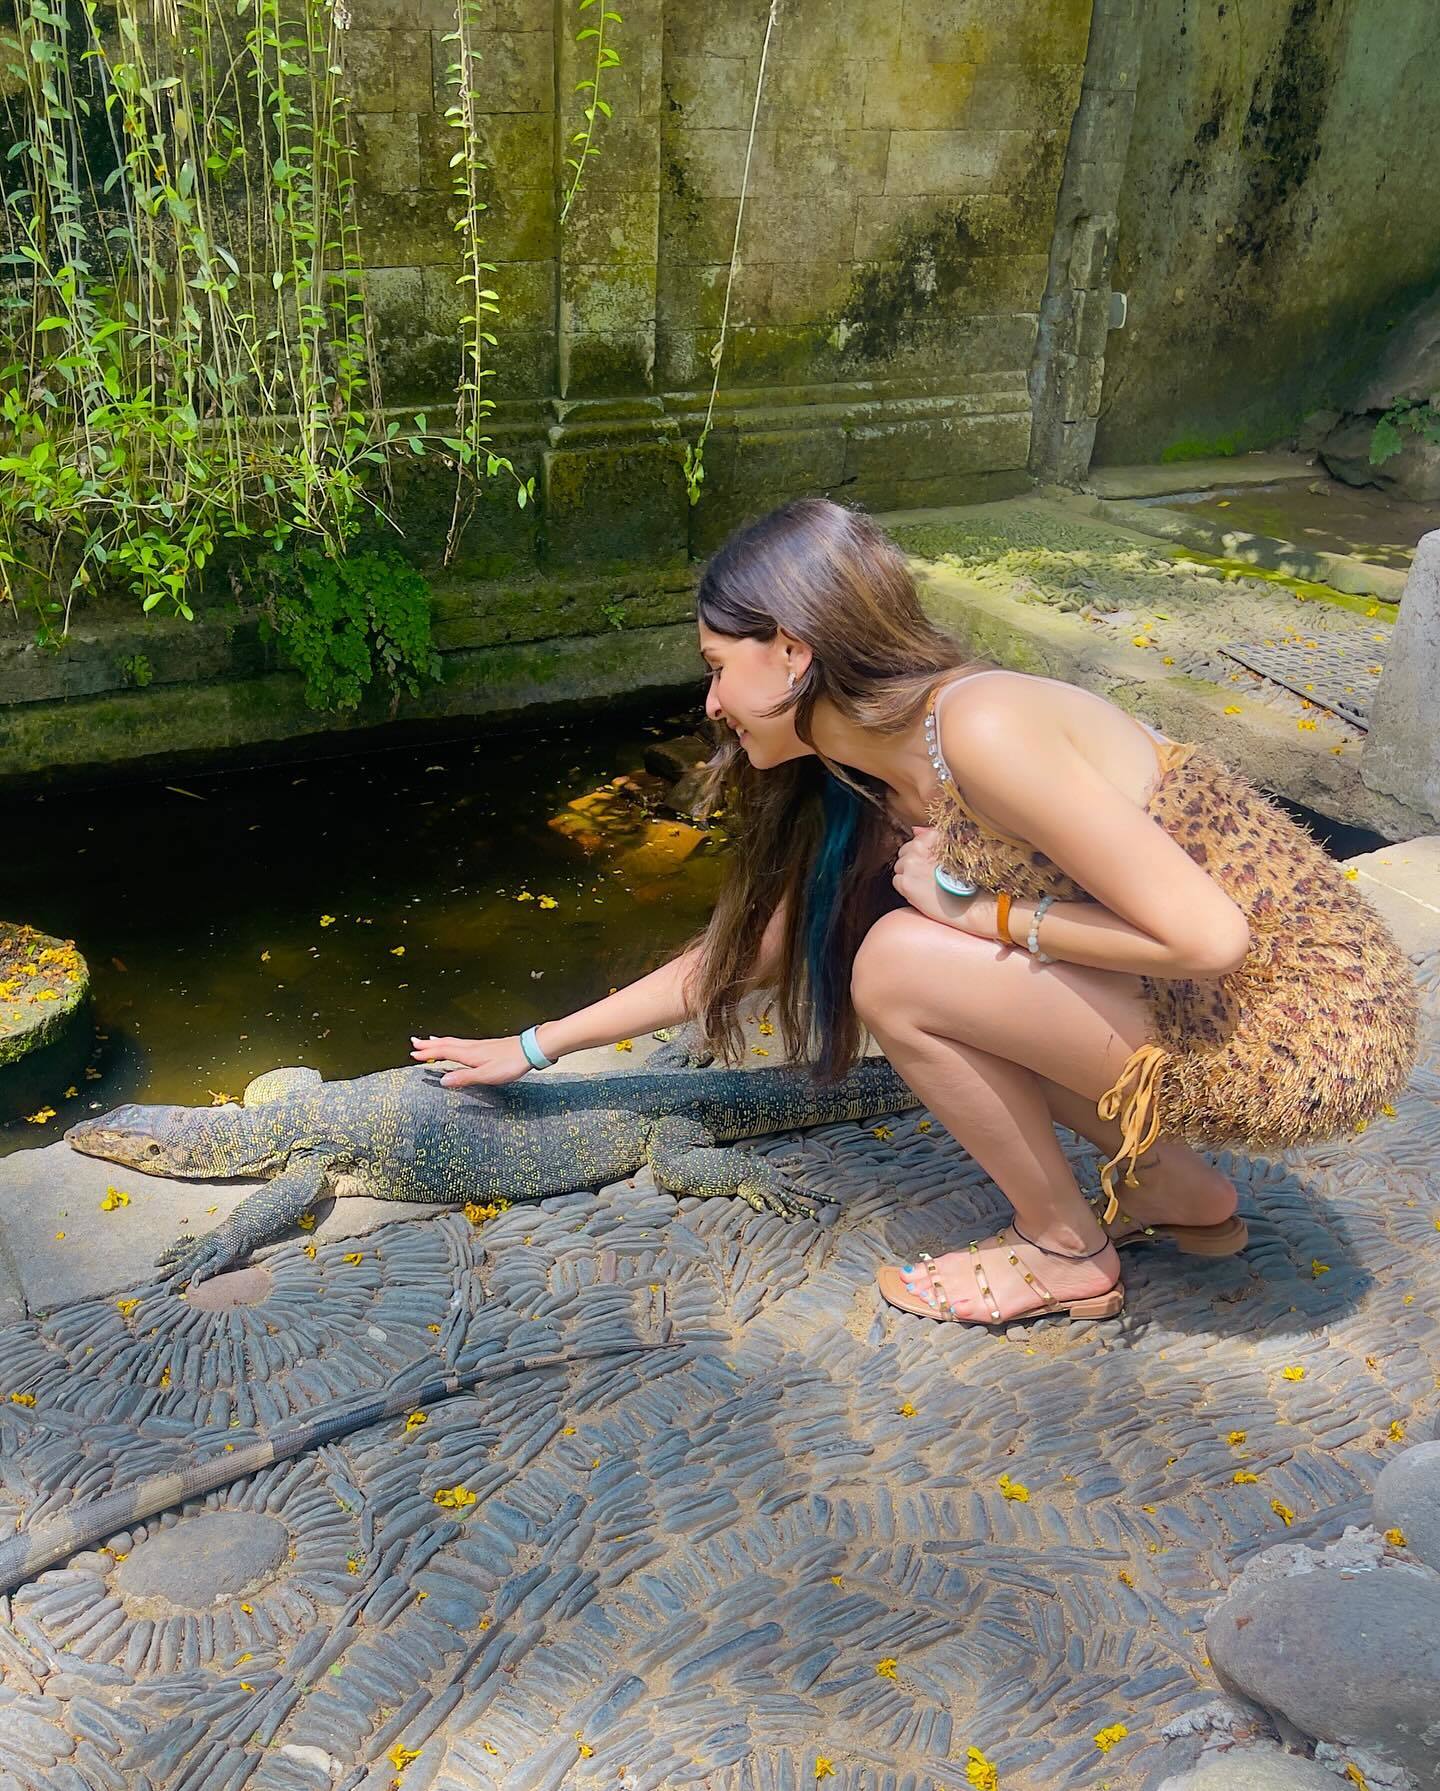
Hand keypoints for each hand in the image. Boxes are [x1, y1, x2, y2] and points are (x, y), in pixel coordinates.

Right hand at [410, 1034, 532, 1087]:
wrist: (530, 1050)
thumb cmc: (510, 1063)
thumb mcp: (486, 1075)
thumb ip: (464, 1078)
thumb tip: (443, 1080)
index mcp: (469, 1054)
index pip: (444, 1052)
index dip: (428, 1053)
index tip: (413, 1054)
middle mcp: (472, 1047)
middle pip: (446, 1043)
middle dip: (429, 1044)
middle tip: (414, 1042)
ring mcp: (479, 1045)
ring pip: (454, 1041)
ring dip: (439, 1041)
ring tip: (430, 1040)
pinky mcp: (487, 1046)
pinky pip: (463, 1042)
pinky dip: (453, 1042)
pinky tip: (457, 1045)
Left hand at [892, 827, 997, 937]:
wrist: (969, 905)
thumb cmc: (965, 880)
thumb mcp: (954, 851)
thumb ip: (932, 837)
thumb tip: (915, 830)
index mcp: (933, 838)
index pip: (919, 838)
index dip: (925, 850)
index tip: (935, 860)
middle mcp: (918, 848)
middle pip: (906, 850)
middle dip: (914, 860)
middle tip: (931, 872)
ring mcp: (910, 865)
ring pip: (900, 865)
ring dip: (909, 873)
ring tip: (927, 882)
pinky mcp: (905, 883)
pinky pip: (897, 880)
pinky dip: (906, 886)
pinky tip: (921, 890)